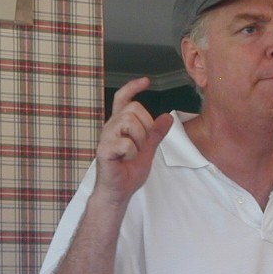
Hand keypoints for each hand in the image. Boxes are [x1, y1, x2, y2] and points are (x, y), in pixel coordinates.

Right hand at [94, 77, 172, 205]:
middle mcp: (111, 127)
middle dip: (146, 125)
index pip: (123, 98)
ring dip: (139, 139)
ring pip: (129, 122)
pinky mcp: (104, 150)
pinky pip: (126, 143)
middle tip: (143, 144)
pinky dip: (133, 153)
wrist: (118, 192)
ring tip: (135, 152)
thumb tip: (168, 117)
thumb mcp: (148, 150)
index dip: (133, 87)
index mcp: (120, 124)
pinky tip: (127, 160)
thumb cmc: (129, 171)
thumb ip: (156, 134)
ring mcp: (106, 138)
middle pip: (133, 108)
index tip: (146, 81)